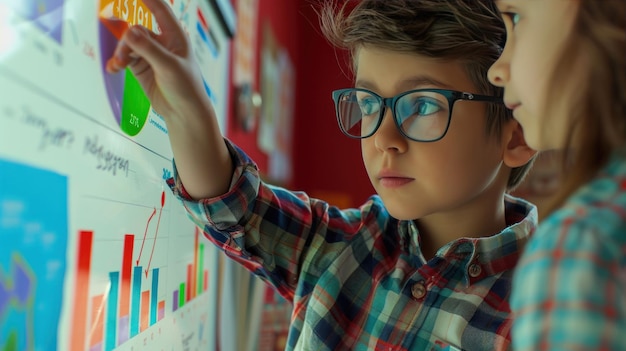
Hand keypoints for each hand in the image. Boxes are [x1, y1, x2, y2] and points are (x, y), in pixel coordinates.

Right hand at [105, 0, 212, 125]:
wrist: (184, 113)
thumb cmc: (186, 88)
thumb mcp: (169, 67)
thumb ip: (149, 49)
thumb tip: (129, 32)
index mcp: (175, 37)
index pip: (160, 10)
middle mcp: (162, 43)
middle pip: (137, 30)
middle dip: (127, 42)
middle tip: (123, 58)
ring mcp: (151, 55)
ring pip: (128, 44)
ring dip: (121, 53)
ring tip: (119, 66)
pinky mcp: (141, 67)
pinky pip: (124, 58)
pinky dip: (118, 62)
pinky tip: (114, 68)